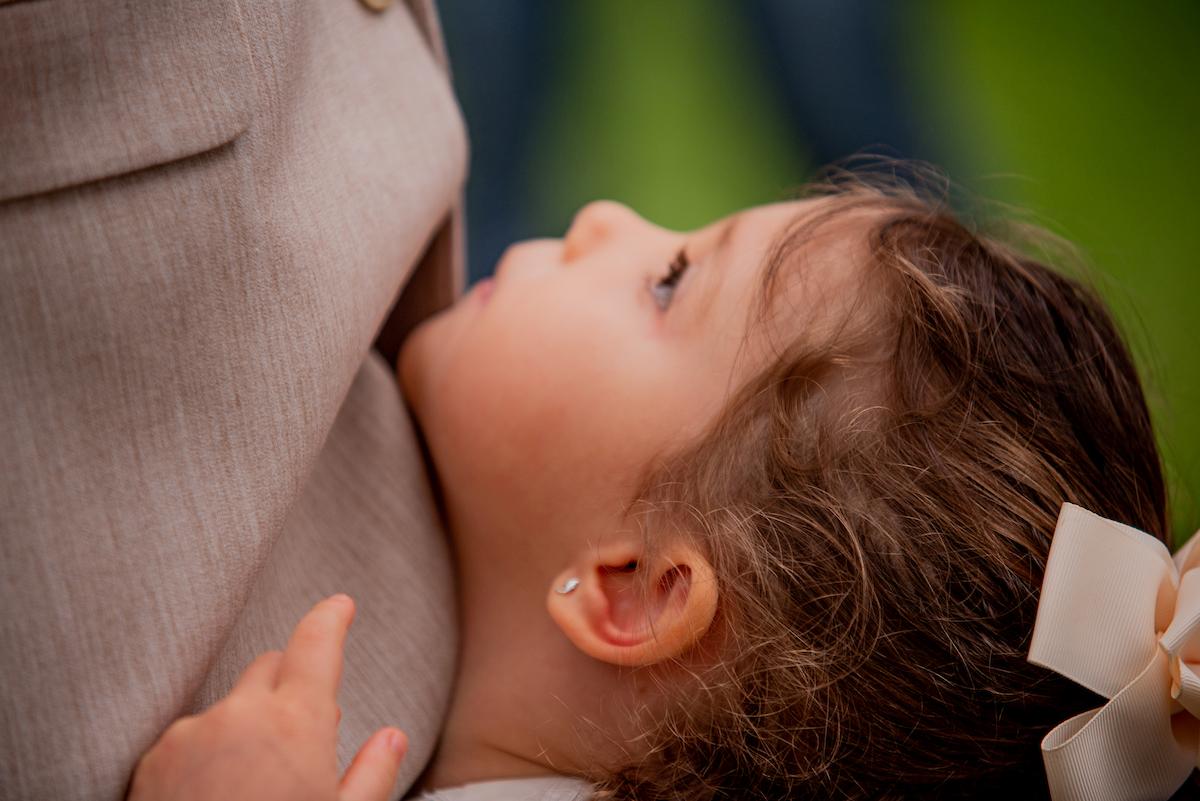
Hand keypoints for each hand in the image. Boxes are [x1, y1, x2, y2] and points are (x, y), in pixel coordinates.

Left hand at [128, 594, 406, 800]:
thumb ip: (371, 775)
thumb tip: (391, 736)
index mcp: (297, 723)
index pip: (316, 644)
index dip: (331, 618)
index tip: (340, 604)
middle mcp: (240, 715)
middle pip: (268, 667)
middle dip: (288, 682)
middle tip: (304, 728)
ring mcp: (189, 736)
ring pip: (226, 708)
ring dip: (243, 725)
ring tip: (253, 784)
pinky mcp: (152, 761)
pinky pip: (189, 738)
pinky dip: (206, 752)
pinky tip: (215, 796)